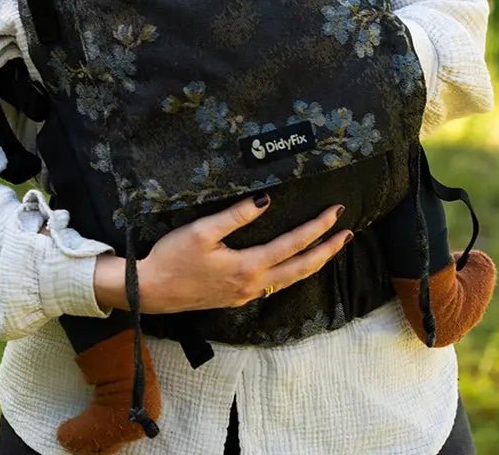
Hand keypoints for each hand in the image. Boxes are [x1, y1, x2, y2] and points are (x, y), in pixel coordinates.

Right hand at [93, 197, 350, 313]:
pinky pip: (277, 285)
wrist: (151, 290)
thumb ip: (236, 216)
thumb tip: (265, 200)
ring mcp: (246, 295)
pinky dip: (295, 272)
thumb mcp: (202, 231)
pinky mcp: (237, 298)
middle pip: (302, 268)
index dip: (317, 228)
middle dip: (327, 250)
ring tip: (331, 248)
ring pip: (291, 280)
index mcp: (248, 266)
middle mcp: (254, 285)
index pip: (293, 244)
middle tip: (348, 233)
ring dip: (314, 262)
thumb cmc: (173, 257)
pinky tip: (295, 264)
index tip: (336, 211)